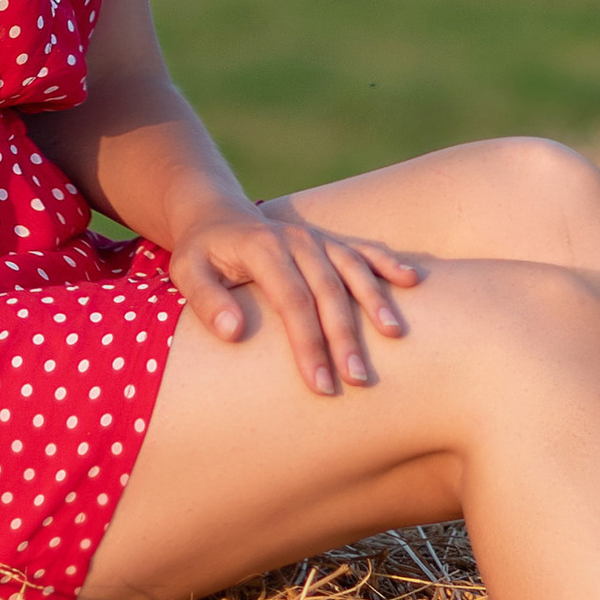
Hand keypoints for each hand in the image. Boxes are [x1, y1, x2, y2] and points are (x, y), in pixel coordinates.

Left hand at [165, 205, 421, 395]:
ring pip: (353, 269)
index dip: (307, 342)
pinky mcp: (329, 242)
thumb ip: (208, 301)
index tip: (319, 384)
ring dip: (375, 302)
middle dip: (345, 336)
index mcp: (262, 249)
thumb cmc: (201, 253)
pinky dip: (388, 264)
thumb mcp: (186, 272)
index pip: (291, 300)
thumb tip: (235, 332)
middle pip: (328, 290)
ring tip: (395, 336)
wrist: (216, 214)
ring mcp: (316, 239)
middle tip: (359, 379)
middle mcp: (296, 241)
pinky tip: (413, 282)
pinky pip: (363, 250)